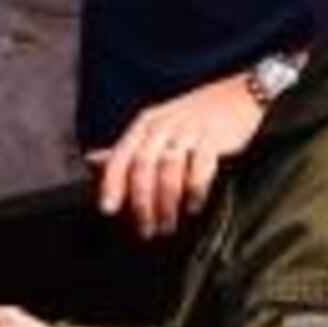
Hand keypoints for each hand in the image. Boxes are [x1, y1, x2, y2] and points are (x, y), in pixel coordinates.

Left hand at [85, 71, 262, 239]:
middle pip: (143, 166)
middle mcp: (162, 127)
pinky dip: (195, 190)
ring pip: (169, 169)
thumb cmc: (191, 117)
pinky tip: (194, 207)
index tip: (107, 210)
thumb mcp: (155, 126)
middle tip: (144, 230)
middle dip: (141, 202)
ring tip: (167, 226)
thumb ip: (127, 148)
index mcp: (143, 126)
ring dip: (166, 203)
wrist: (237, 96)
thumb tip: (90, 161)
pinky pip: (201, 166)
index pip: (120, 156)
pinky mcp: (213, 138)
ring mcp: (188, 131)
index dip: (111, 183)